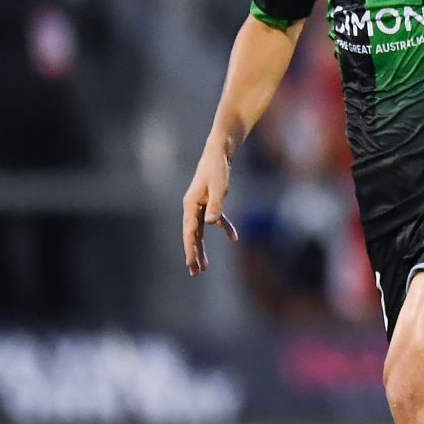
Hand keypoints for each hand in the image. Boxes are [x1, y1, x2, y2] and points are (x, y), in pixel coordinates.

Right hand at [182, 142, 239, 274]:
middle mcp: (193, 207)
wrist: (220, 150)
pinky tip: (234, 239)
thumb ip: (216, 205)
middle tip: (194, 272)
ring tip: (204, 266)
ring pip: (201, 231)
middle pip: (192, 235)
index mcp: (191, 205)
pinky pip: (216, 219)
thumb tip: (211, 224)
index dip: (190, 249)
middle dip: (193, 254)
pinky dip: (225, 228)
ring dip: (203, 247)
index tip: (191, 264)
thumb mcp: (219, 186)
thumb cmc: (218, 167)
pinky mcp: (212, 201)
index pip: (190, 232)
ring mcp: (201, 205)